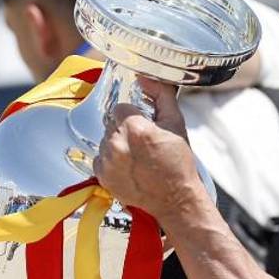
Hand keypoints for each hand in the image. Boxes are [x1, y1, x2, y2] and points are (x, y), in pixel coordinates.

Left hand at [94, 79, 202, 221]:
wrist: (176, 199)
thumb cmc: (179, 163)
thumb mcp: (176, 123)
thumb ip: (160, 95)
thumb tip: (144, 79)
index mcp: (135, 129)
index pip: (120, 108)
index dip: (133, 116)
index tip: (143, 126)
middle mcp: (117, 144)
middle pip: (111, 124)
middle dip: (125, 130)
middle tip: (143, 143)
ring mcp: (108, 162)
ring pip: (105, 140)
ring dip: (117, 145)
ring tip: (137, 157)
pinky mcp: (103, 177)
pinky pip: (100, 159)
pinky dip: (111, 161)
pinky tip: (129, 167)